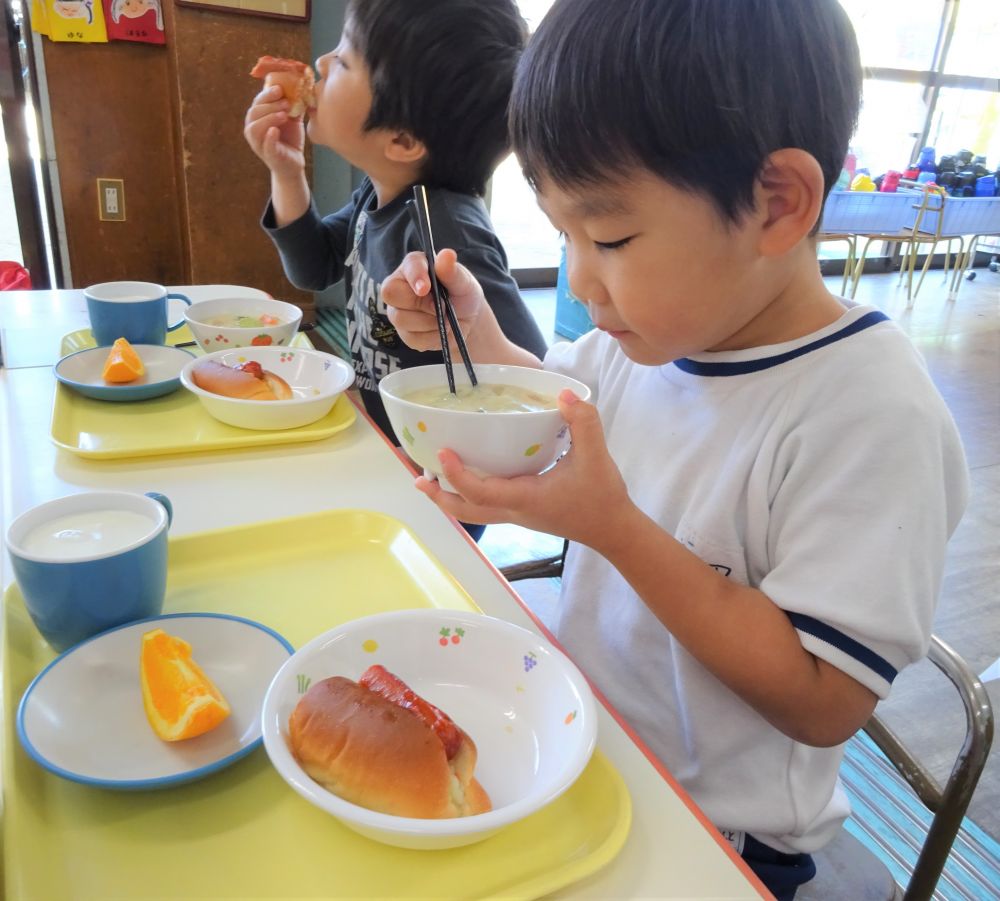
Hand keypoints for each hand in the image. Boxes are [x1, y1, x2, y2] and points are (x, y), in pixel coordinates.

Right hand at [243, 84, 304, 179]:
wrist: (294, 163)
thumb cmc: (291, 139)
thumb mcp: (293, 118)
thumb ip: (294, 103)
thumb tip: (303, 85)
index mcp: (258, 117)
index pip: (258, 101)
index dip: (267, 93)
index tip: (280, 88)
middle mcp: (253, 128)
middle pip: (254, 112)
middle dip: (269, 104)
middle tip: (286, 102)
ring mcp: (258, 143)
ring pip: (255, 127)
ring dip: (269, 118)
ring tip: (284, 115)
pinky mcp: (268, 155)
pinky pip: (265, 145)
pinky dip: (269, 137)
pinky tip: (275, 130)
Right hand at [382, 249, 487, 353]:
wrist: (467, 320)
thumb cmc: (463, 293)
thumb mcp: (464, 282)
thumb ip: (453, 271)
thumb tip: (447, 255)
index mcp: (414, 266)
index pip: (406, 268)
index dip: (414, 278)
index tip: (426, 289)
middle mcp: (400, 286)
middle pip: (391, 294)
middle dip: (420, 303)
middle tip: (442, 307)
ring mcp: (398, 311)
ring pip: (401, 319)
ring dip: (430, 322)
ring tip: (446, 318)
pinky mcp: (404, 333)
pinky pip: (412, 339)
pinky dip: (432, 337)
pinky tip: (440, 330)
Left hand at [416, 390, 633, 549]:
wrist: (614, 530)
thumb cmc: (603, 497)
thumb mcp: (596, 456)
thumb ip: (584, 423)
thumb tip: (565, 394)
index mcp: (525, 497)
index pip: (481, 491)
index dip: (457, 474)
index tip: (441, 453)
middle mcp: (514, 510)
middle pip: (466, 510)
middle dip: (440, 496)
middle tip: (418, 479)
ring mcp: (517, 514)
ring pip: (473, 511)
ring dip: (449, 498)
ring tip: (429, 480)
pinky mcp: (523, 512)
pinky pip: (486, 507)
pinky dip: (467, 496)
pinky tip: (467, 478)